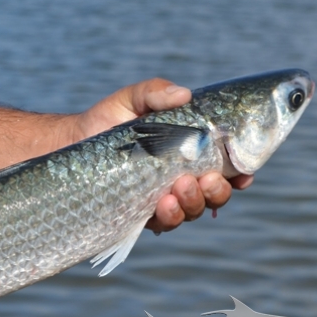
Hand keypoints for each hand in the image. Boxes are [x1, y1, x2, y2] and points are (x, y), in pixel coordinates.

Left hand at [71, 78, 253, 232]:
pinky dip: (168, 217)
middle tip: (204, 180)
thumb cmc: (106, 119)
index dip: (242, 173)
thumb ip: (156, 92)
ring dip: (192, 204)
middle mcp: (181, 178)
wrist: (72, 143)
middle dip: (217, 191)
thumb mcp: (132, 99)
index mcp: (189, 152)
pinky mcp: (140, 214)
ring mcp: (162, 199)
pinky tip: (162, 206)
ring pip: (192, 211)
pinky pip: (163, 224)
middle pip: (215, 195)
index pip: (226, 167)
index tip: (245, 174)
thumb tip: (184, 94)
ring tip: (178, 189)